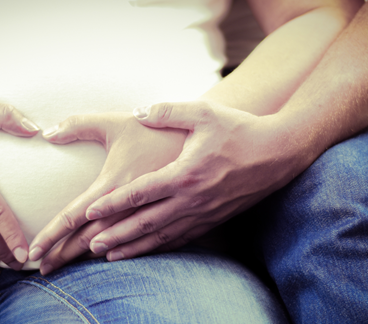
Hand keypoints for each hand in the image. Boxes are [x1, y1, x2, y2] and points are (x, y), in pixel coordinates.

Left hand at [68, 101, 302, 261]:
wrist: (279, 152)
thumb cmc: (239, 129)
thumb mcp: (203, 112)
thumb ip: (167, 111)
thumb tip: (138, 111)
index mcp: (184, 173)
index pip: (139, 193)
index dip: (112, 203)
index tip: (88, 212)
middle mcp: (191, 199)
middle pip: (145, 223)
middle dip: (116, 235)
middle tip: (90, 246)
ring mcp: (203, 213)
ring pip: (161, 236)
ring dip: (134, 247)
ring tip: (109, 256)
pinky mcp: (214, 220)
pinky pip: (181, 238)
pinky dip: (159, 248)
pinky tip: (144, 251)